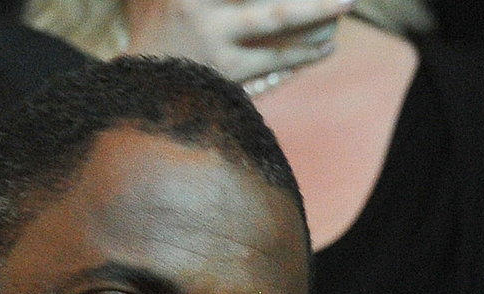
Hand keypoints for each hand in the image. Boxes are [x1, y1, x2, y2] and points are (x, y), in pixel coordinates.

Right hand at [123, 0, 353, 81]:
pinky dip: (301, 54)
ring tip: (343, 9)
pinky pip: (272, 60)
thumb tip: (257, 3)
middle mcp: (198, 6)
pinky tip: (325, 48)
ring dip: (313, 16)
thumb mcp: (169, 3)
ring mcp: (211, 39)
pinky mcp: (224, 71)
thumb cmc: (161, 42)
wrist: (140, 95)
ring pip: (273, 20)